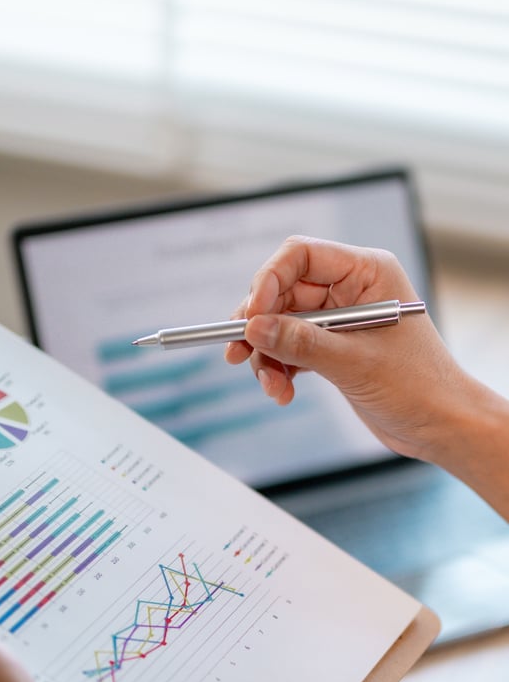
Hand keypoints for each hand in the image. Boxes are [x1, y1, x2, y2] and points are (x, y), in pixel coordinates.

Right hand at [224, 235, 469, 462]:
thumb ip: (300, 343)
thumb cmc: (419, 386)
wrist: (441, 425)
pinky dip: (279, 369)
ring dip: (267, 356)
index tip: (250, 317)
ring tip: (272, 387)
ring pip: (281, 324)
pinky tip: (282, 391)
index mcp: (367, 272)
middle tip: (241, 355)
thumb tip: (254, 328)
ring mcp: (340, 318)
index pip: (301, 256)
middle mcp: (351, 288)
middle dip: (262, 328)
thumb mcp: (353, 363)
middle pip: (283, 292)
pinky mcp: (332, 346)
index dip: (268, 281)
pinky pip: (290, 347)